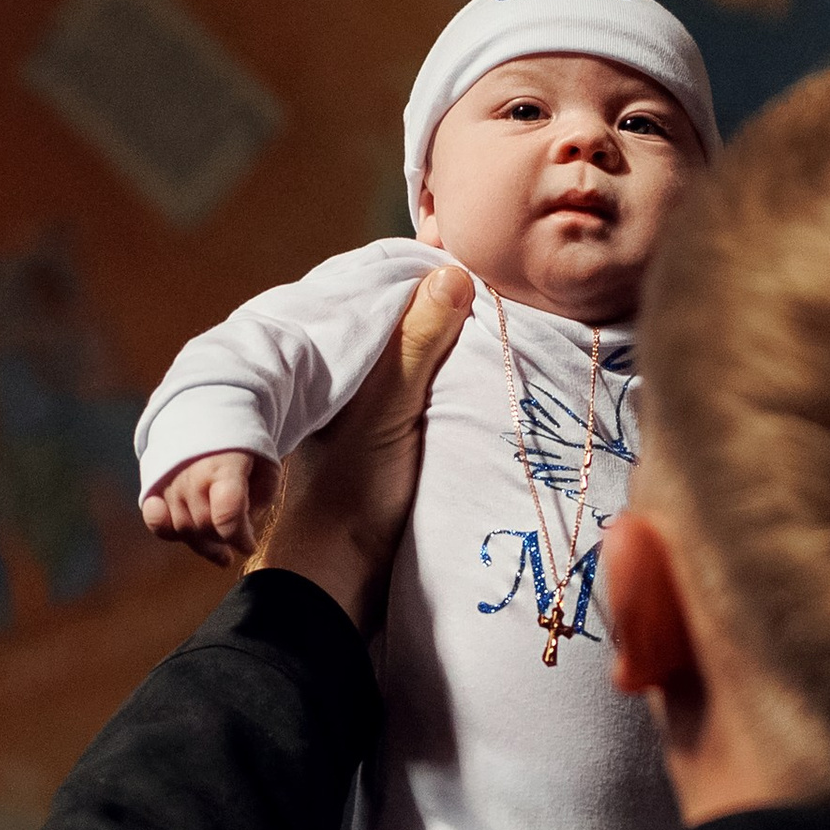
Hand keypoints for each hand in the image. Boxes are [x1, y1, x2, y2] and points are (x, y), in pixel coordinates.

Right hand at [144, 448, 280, 567]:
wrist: (203, 416)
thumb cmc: (239, 445)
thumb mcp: (266, 464)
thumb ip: (263, 496)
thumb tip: (246, 524)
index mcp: (223, 466)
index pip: (227, 513)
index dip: (240, 537)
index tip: (250, 545)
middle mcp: (192, 476)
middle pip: (206, 526)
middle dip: (225, 540)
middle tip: (237, 540)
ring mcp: (170, 483)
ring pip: (183, 530)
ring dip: (204, 544)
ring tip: (220, 548)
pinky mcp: (154, 489)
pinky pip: (158, 524)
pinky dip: (170, 534)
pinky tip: (188, 536)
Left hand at [255, 264, 473, 629]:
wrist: (337, 573)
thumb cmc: (352, 488)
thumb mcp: (389, 406)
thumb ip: (416, 343)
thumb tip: (452, 272)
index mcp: (332, 356)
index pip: (378, 292)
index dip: (421, 273)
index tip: (471, 256)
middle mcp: (346, 375)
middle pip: (398, 322)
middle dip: (439, 304)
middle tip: (496, 286)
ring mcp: (365, 408)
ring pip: (411, 356)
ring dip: (446, 342)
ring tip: (494, 321)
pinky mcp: (386, 439)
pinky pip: (420, 390)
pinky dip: (444, 377)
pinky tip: (477, 374)